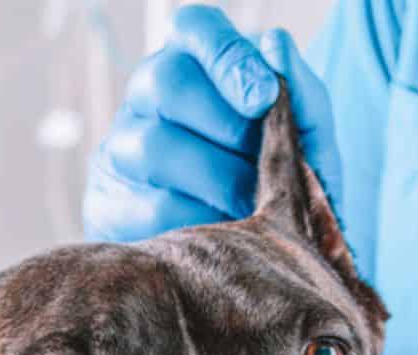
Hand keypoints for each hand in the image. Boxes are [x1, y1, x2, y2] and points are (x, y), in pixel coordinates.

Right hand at [81, 4, 341, 242]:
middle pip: (167, 82)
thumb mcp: (308, 147)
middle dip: (226, 128)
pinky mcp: (109, 203)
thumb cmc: (276, 188)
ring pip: (154, 147)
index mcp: (197, 65)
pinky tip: (223, 234)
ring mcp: (121, 149)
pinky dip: (197, 224)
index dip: (227, 55)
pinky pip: (149, 207)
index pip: (195, 27)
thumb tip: (277, 44)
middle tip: (261, 166)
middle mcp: (149, 96)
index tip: (263, 97)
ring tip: (251, 207)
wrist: (250, 264)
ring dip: (217, 182)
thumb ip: (303, 97)